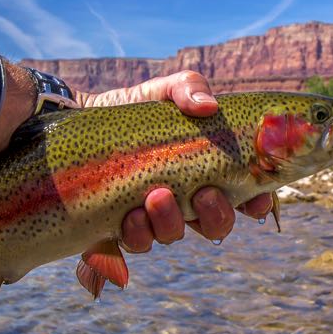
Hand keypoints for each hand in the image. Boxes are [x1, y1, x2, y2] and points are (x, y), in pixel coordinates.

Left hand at [78, 71, 272, 251]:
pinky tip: (129, 215)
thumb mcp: (161, 91)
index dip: (256, 204)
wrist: (75, 122)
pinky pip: (135, 244)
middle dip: (216, 216)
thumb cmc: (129, 111)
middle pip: (216, 226)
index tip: (257, 200)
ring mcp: (153, 218)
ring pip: (174, 235)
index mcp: (205, 173)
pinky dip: (137, 234)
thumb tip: (208, 106)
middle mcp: (184, 202)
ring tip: (157, 195)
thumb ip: (188, 88)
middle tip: (204, 193)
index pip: (243, 197)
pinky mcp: (119, 228)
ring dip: (171, 222)